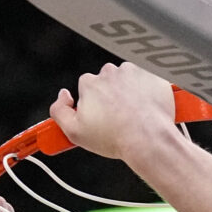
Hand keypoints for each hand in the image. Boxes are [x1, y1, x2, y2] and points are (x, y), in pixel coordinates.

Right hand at [49, 62, 180, 161]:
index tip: (101, 115)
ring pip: (129, 80)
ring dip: (131, 93)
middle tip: (119, 118)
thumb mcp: (74, 132)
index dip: (93, 103)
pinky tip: (148, 110)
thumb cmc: (114, 138)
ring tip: (135, 115)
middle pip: (108, 82)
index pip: (87, 87)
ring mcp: (133, 72)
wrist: (148, 139)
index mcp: (90, 83)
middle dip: (112, 96)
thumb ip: (58, 111)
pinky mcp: (153, 76)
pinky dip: (149, 92)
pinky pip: (149, 81)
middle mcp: (110, 73)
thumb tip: (62, 97)